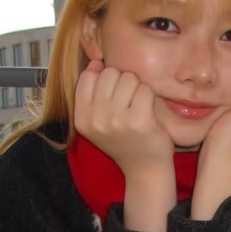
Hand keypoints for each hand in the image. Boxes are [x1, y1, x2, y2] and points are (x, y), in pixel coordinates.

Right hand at [74, 57, 173, 174]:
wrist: (144, 169)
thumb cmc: (123, 140)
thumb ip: (92, 90)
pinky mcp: (138, 121)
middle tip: (128, 103)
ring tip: (138, 107)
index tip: (113, 96)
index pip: (88, 77)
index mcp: (81, 118)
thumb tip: (96, 62)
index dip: (104, 79)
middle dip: (122, 82)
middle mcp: (95, 120)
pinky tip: (148, 113)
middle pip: (109, 73)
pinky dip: (150, 97)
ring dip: (137, 88)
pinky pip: (144, 89)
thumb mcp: (98, 119)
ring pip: (128, 78)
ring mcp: (116, 120)